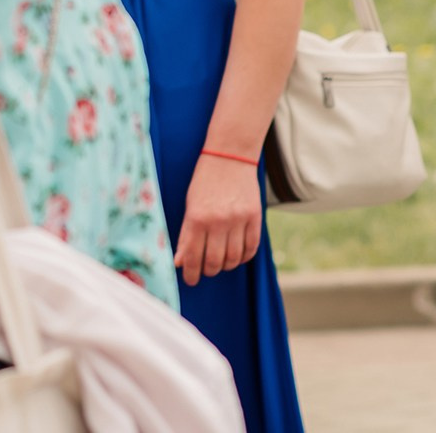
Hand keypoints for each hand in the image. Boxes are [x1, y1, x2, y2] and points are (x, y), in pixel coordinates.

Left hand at [174, 152, 262, 286]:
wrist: (229, 157)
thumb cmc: (204, 182)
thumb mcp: (189, 205)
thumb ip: (186, 234)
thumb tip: (180, 262)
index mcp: (197, 217)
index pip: (193, 256)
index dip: (191, 273)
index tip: (189, 279)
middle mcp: (218, 221)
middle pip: (214, 261)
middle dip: (207, 271)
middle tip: (204, 271)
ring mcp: (238, 220)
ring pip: (234, 258)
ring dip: (226, 266)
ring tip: (219, 263)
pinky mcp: (255, 218)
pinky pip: (251, 248)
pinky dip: (244, 257)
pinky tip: (237, 256)